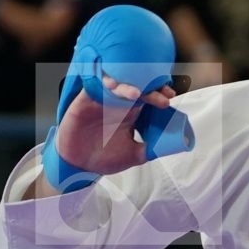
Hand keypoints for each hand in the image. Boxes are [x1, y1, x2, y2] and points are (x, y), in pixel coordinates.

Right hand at [53, 73, 177, 177]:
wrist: (77, 165)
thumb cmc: (103, 158)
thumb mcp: (132, 155)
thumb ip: (149, 149)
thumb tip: (171, 145)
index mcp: (131, 113)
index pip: (148, 97)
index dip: (159, 94)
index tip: (169, 97)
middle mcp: (118, 103)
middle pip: (136, 85)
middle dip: (149, 87)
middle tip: (161, 95)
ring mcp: (102, 100)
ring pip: (117, 83)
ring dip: (128, 85)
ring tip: (137, 94)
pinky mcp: (86, 100)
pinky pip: (94, 85)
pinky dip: (104, 83)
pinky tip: (112, 87)